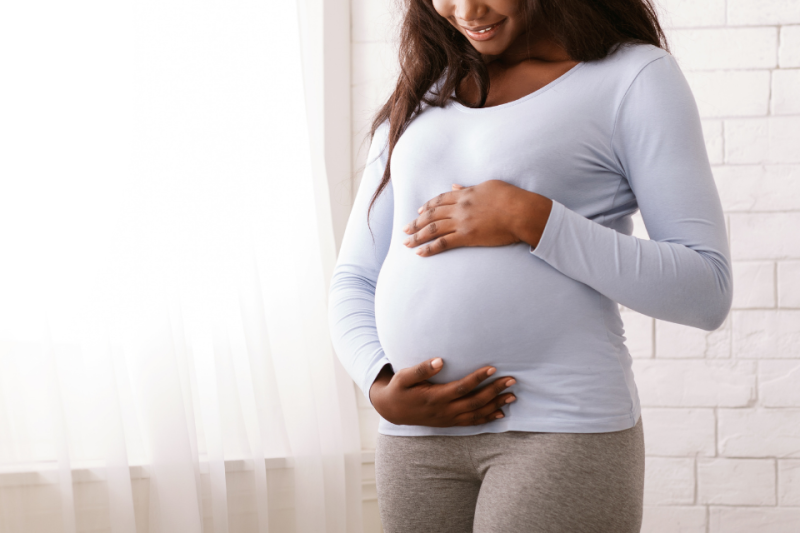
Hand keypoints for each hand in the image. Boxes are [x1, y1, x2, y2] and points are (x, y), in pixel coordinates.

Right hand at [368, 358, 516, 426]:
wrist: (392, 410)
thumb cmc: (399, 389)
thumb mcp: (403, 377)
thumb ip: (421, 369)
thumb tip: (440, 361)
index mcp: (434, 397)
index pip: (461, 388)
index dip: (478, 379)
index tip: (493, 368)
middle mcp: (444, 410)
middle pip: (474, 402)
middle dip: (494, 391)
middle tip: (511, 380)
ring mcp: (447, 418)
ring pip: (476, 414)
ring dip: (495, 405)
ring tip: (512, 396)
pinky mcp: (449, 422)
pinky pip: (471, 423)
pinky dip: (487, 419)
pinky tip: (500, 414)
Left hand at [401, 179, 552, 256]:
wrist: (521, 211)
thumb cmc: (511, 197)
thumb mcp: (488, 186)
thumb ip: (470, 188)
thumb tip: (456, 186)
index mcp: (465, 195)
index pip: (440, 200)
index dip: (427, 207)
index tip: (418, 212)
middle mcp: (459, 207)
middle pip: (432, 215)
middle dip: (416, 223)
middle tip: (404, 229)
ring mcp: (462, 222)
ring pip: (433, 229)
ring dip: (418, 236)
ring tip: (407, 242)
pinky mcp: (467, 236)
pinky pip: (443, 243)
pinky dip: (430, 248)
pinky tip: (420, 252)